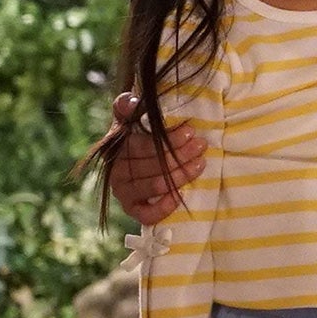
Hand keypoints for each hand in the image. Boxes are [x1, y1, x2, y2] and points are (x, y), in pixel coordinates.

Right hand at [108, 92, 205, 223]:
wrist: (141, 158)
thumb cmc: (141, 133)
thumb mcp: (134, 115)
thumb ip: (127, 105)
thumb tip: (132, 103)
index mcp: (116, 147)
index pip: (141, 145)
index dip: (167, 140)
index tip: (190, 131)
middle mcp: (117, 171)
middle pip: (151, 166)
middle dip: (179, 155)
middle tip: (200, 146)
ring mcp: (123, 192)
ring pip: (152, 187)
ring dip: (179, 176)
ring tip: (199, 164)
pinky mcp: (131, 209)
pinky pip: (146, 214)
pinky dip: (163, 206)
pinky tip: (181, 195)